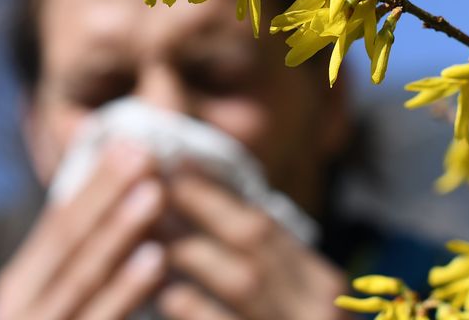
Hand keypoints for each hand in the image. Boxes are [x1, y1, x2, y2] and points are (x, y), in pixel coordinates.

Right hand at [0, 142, 165, 319]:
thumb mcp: (57, 289)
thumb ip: (80, 243)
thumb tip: (112, 170)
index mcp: (23, 282)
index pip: (59, 222)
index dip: (95, 182)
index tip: (132, 143)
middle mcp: (23, 306)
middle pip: (70, 242)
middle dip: (108, 195)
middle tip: (146, 154)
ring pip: (83, 277)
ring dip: (119, 232)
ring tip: (154, 193)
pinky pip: (100, 319)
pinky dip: (125, 288)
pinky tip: (154, 258)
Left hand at [158, 174, 349, 319]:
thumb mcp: (295, 301)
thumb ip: (266, 266)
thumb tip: (208, 215)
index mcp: (320, 281)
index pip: (265, 223)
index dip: (217, 192)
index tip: (178, 164)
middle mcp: (317, 303)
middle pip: (252, 240)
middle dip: (199, 208)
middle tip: (153, 183)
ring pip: (243, 280)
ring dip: (191, 252)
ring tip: (148, 230)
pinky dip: (201, 313)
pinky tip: (170, 297)